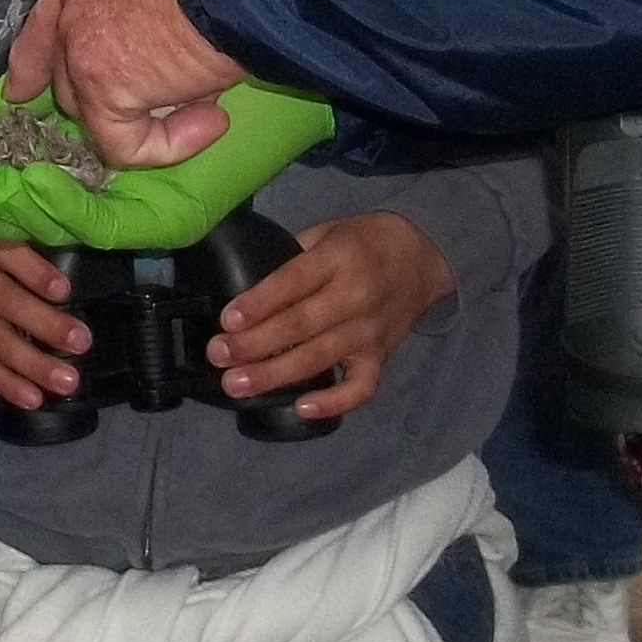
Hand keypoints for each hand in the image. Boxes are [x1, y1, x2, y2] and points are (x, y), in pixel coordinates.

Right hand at [0, 209, 85, 413]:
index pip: (5, 253)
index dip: (33, 273)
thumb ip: (27, 229)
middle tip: (81, 343)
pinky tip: (31, 398)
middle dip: (43, 325)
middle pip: (2, 301)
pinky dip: (2, 381)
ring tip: (64, 382)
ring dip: (29, 364)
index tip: (65, 291)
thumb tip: (82, 240)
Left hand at [6, 0, 251, 165]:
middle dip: (98, 95)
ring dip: (145, 118)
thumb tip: (183, 15)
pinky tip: (212, 122)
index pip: (47, 22)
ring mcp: (81, 51)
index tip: (23, 89)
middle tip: (157, 104)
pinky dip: (170, 145)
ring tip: (207, 105)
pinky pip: (126, 145)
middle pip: (65, 72)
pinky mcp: (106, 90)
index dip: (37, 61)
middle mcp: (74, 7)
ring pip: (93, 112)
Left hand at [210, 212, 453, 420]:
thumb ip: (291, 257)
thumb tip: (247, 290)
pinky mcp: (382, 357)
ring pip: (319, 358)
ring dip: (274, 375)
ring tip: (237, 384)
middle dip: (254, 344)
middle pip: (299, 325)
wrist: (423, 257)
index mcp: (338, 259)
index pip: (292, 283)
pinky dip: (334, 402)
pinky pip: (361, 388)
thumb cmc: (363, 242)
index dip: (258, 304)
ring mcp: (370, 331)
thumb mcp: (327, 232)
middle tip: (218, 355)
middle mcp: (356, 297)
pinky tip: (300, 409)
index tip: (226, 321)